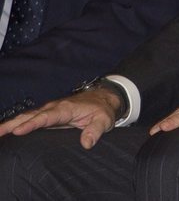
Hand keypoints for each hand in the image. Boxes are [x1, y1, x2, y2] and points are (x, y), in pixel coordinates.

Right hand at [0, 88, 121, 148]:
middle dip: (12, 124)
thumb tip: (86, 143)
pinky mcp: (48, 116)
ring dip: (10, 124)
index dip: (32, 124)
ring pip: (27, 117)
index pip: (46, 117)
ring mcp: (49, 111)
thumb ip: (95, 130)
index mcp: (66, 108)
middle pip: (30, 116)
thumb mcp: (104, 120)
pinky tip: (6, 131)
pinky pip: (29, 119)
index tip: (18, 130)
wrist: (103, 98)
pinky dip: (16, 124)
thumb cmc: (102, 110)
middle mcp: (54, 108)